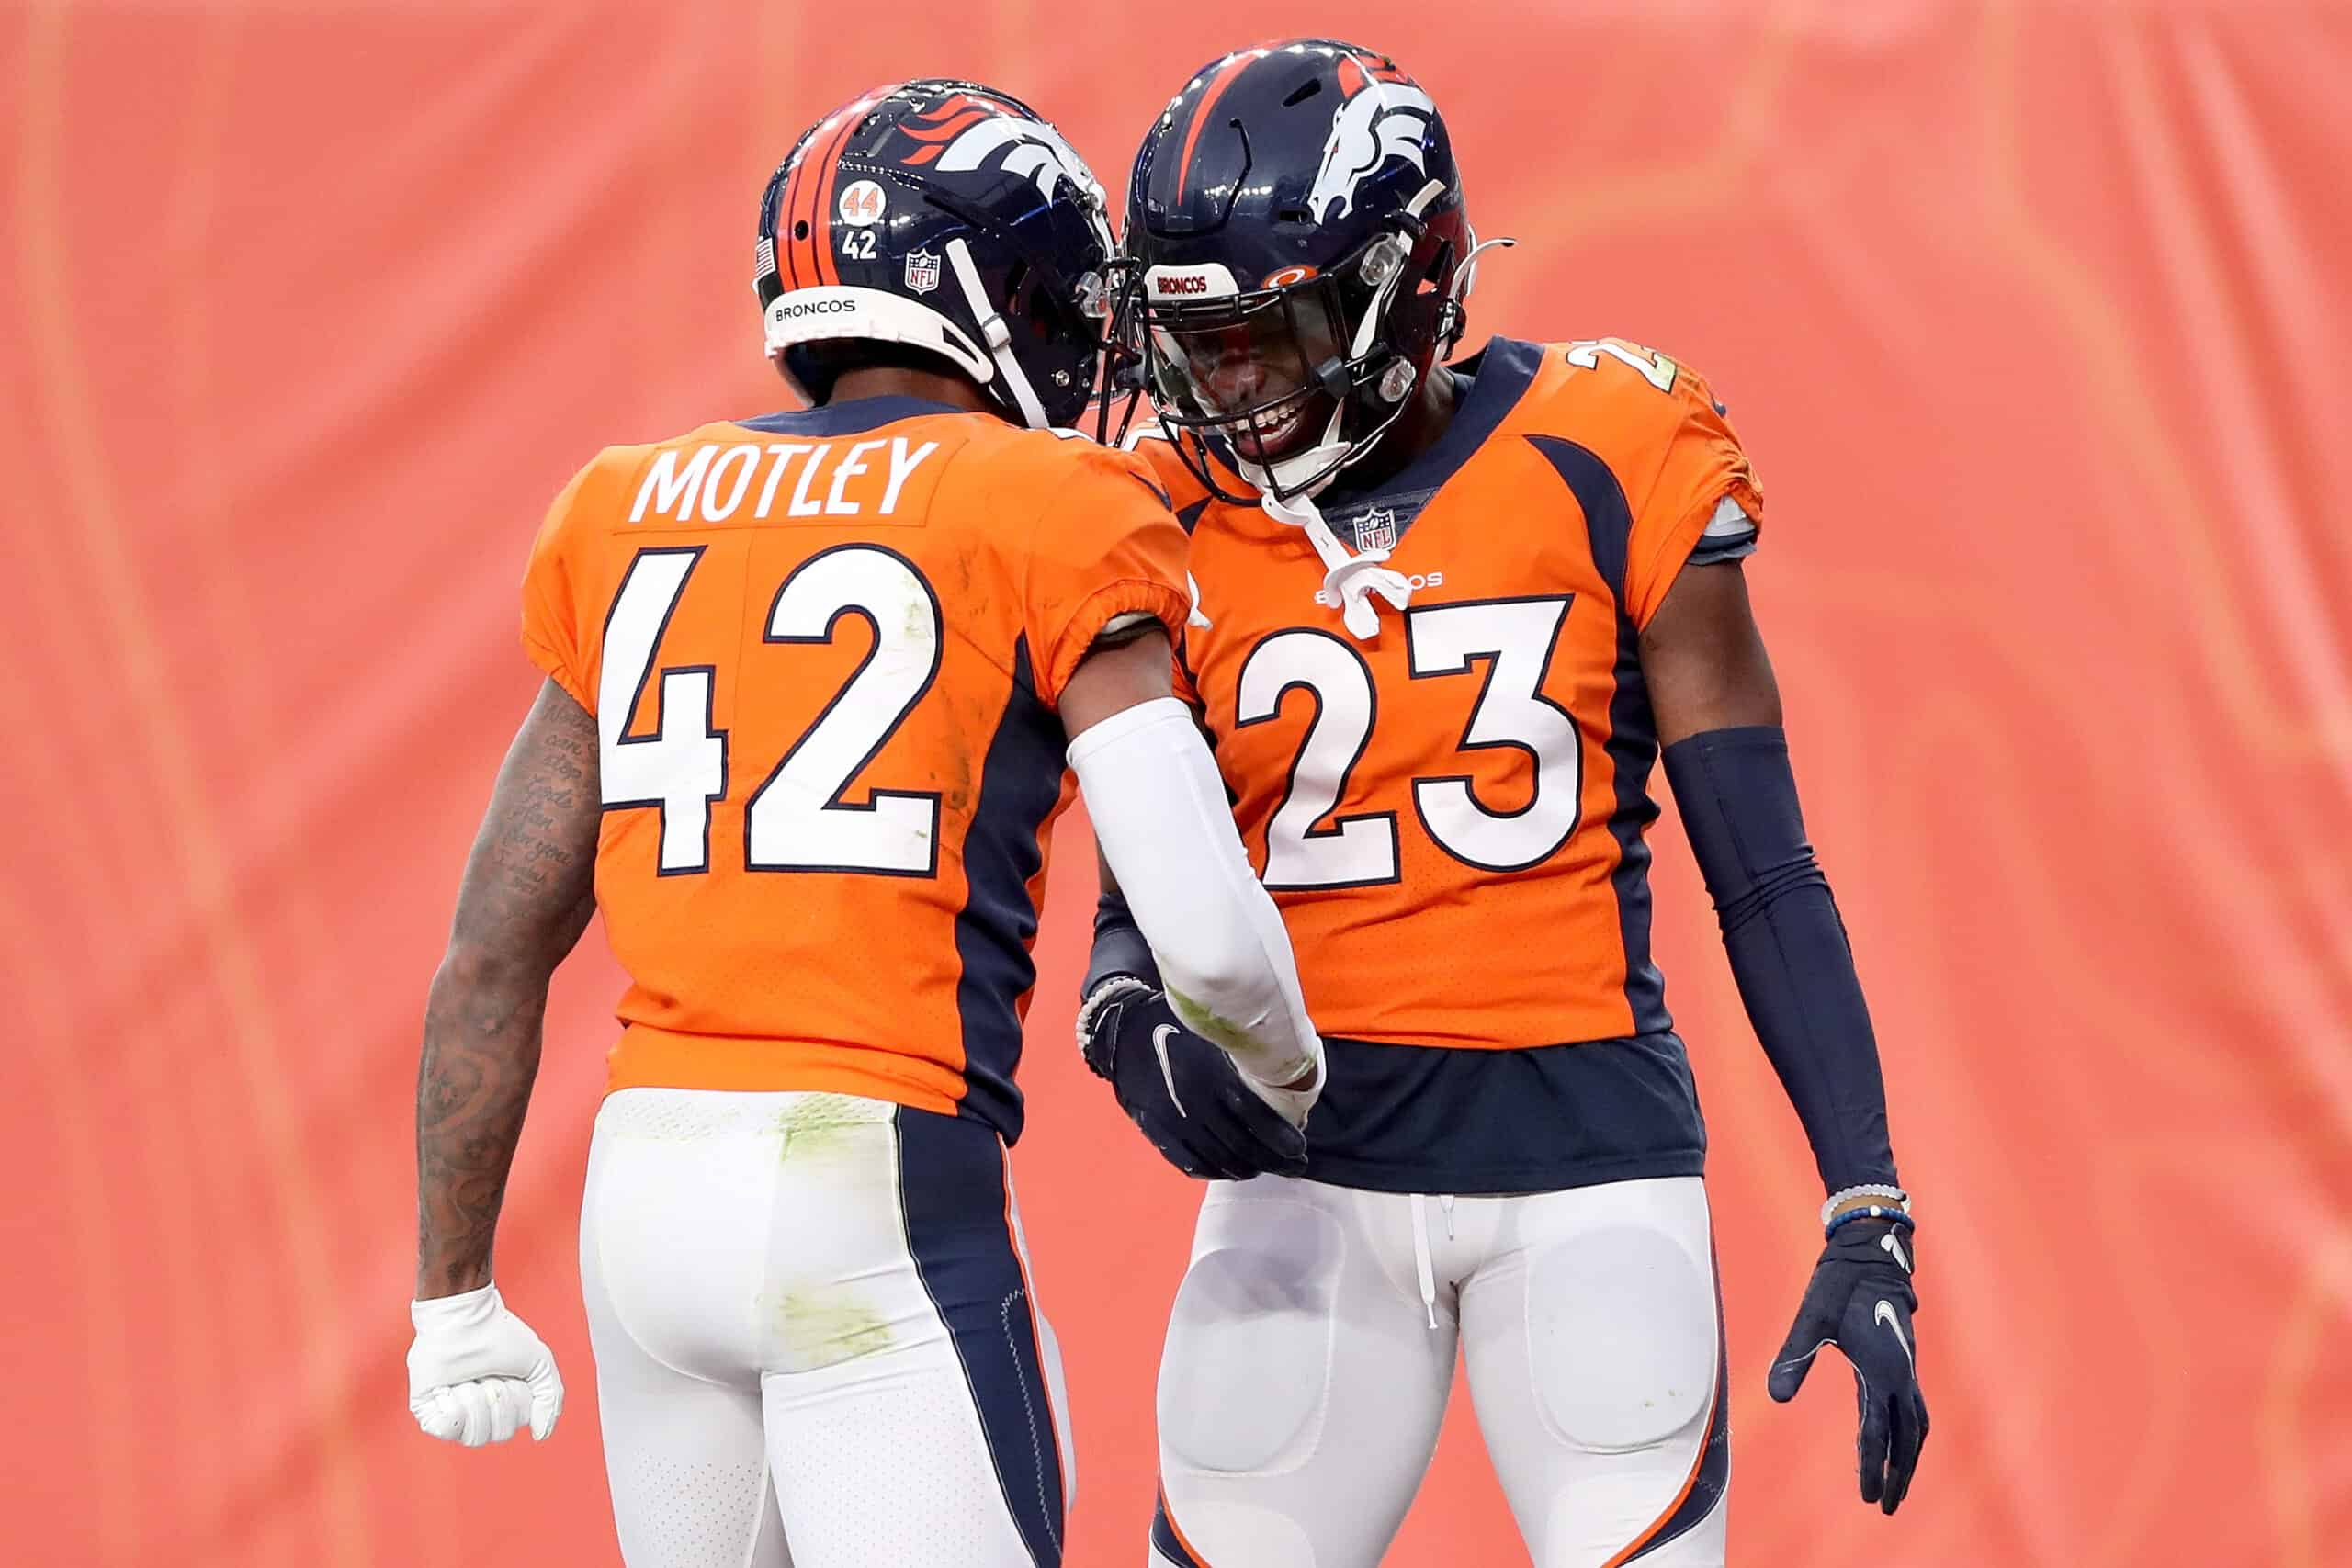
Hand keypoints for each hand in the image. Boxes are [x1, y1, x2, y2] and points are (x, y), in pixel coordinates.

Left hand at [407, 1282, 563, 1446]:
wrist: (465, 1318)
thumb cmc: (500, 1334)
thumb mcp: (540, 1363)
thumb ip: (550, 1400)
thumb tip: (540, 1434)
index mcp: (502, 1405)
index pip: (512, 1427)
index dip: (515, 1402)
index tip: (509, 1375)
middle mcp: (477, 1412)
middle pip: (494, 1435)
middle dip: (496, 1401)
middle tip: (488, 1374)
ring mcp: (451, 1412)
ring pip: (470, 1435)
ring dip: (475, 1401)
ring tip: (468, 1378)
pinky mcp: (428, 1408)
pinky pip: (443, 1430)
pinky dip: (452, 1409)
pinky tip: (450, 1388)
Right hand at [1079, 979, 1310, 1180]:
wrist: (1123, 1032)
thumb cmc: (1178, 1024)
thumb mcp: (1213, 1029)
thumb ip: (1244, 1050)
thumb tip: (1287, 1071)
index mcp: (1211, 1073)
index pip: (1256, 1117)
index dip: (1281, 1138)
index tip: (1300, 1147)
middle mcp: (1193, 1101)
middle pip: (1241, 1145)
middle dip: (1274, 1161)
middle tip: (1296, 1165)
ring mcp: (1173, 1119)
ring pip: (1218, 1159)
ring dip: (1247, 1169)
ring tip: (1266, 1168)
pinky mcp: (1156, 1130)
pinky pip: (1190, 1162)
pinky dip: (1215, 1171)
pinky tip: (1232, 1170)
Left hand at [1769, 1217, 1927, 1512]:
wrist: (1869, 1254)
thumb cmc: (1838, 1285)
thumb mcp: (1811, 1319)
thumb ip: (1794, 1357)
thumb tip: (1776, 1398)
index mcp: (1881, 1370)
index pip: (1877, 1431)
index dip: (1872, 1465)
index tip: (1866, 1496)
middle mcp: (1901, 1376)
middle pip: (1907, 1439)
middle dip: (1899, 1474)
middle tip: (1886, 1506)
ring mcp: (1906, 1371)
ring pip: (1916, 1427)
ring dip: (1909, 1459)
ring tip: (1897, 1488)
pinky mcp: (1902, 1364)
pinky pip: (1913, 1410)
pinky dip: (1909, 1435)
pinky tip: (1895, 1445)